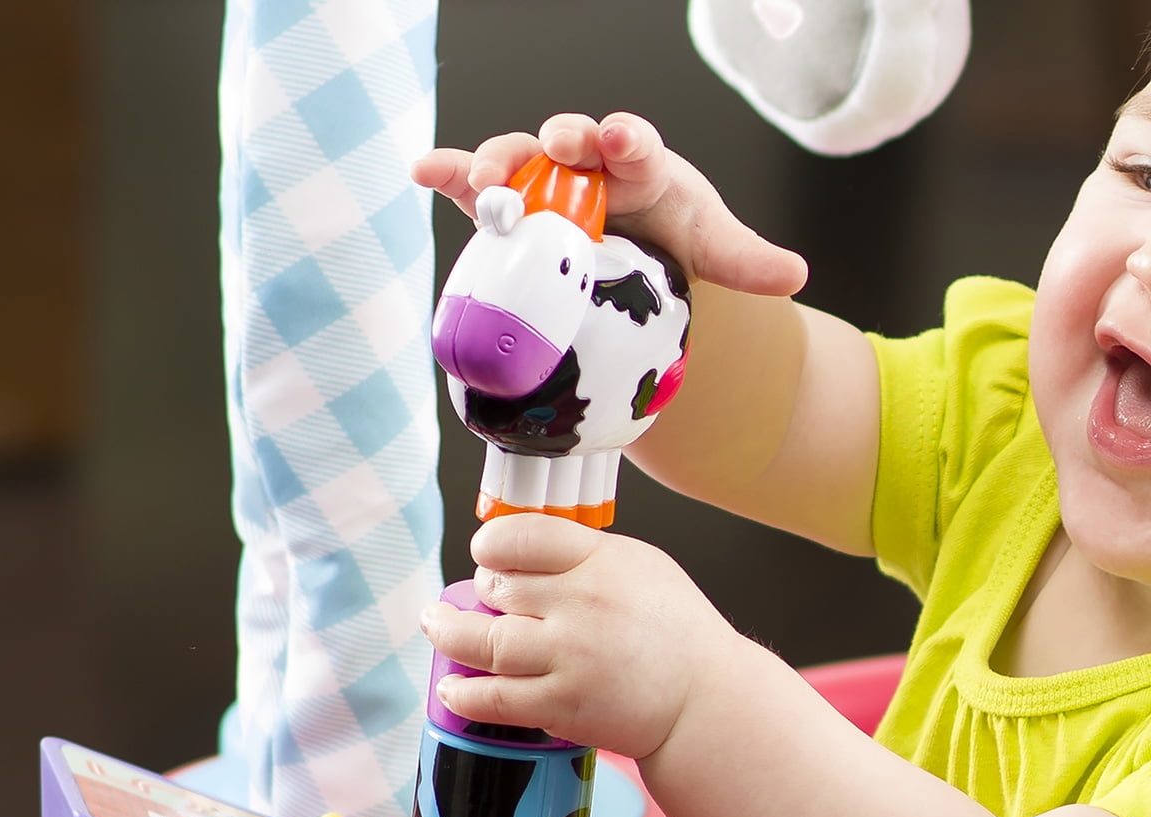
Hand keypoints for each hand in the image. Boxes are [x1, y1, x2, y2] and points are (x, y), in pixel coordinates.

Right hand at [411, 112, 806, 295]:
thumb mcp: (708, 244)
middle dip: (562, 142)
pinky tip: (422, 170)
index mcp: (641, 165)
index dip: (630, 140)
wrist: (630, 245)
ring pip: (519, 160)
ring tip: (482, 182)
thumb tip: (796, 275)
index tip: (625, 139)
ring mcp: (546, 180)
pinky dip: (450, 174)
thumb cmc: (670, 233)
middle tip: (556, 146)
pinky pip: (475, 185)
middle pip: (571, 142)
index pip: (638, 146)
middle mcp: (589, 164)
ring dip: (499, 165)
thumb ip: (744, 258)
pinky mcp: (509, 201)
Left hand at [419, 512, 741, 758]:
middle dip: (481, 592)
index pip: (521, 536)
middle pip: (498, 587)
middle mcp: (582, 604)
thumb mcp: (639, 565)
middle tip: (482, 599)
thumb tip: (517, 552)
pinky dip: (466, 692)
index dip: (491, 544)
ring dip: (450, 634)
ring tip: (436, 627)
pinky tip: (451, 685)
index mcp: (601, 560)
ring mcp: (570, 657)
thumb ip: (580, 553)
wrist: (706, 698)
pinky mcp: (563, 705)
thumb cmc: (675, 631)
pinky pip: (496, 698)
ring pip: (485, 640)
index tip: (485, 554)